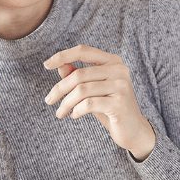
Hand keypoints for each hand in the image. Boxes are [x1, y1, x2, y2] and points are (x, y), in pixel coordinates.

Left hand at [44, 45, 155, 160]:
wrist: (133, 129)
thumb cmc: (110, 107)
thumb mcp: (92, 89)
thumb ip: (78, 75)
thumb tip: (59, 65)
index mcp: (113, 61)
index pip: (84, 51)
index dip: (63, 55)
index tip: (46, 65)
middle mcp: (119, 69)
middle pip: (79, 74)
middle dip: (59, 88)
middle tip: (48, 100)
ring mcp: (121, 86)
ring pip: (81, 90)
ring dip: (66, 103)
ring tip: (60, 112)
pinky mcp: (119, 103)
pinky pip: (88, 104)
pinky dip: (76, 110)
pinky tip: (74, 115)